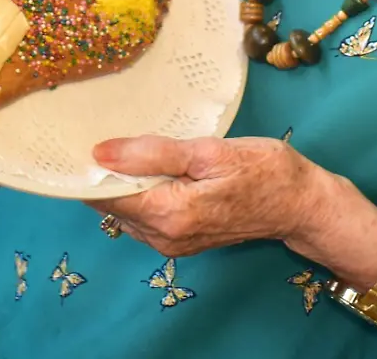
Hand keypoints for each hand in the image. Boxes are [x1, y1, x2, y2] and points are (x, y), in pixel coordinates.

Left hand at [85, 136, 327, 257]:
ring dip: (123, 183)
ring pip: (126, 211)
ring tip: (127, 146)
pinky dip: (141, 193)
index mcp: (167, 214)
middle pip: (112, 204)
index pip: (104, 195)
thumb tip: (100, 152)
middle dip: (104, 173)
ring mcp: (171, 244)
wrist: (300, 205)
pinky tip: (150, 168)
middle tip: (101, 132)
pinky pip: (144, 216)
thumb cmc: (262, 171)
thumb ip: (152, 153)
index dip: (88, 169)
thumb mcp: (208, 152)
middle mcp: (163, 237)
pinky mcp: (180, 241)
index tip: (76, 139)